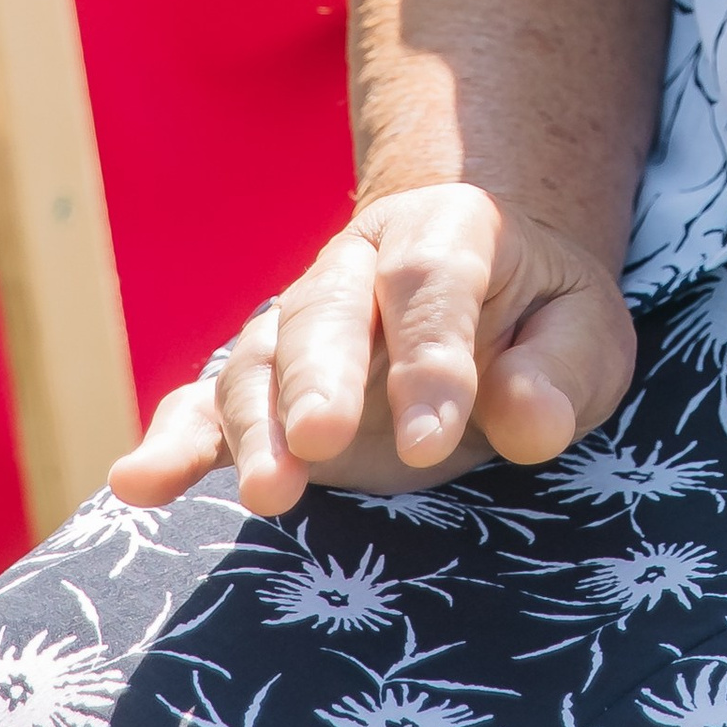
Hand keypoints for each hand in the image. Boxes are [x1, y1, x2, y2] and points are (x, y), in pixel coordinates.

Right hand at [110, 185, 634, 515]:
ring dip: (254, 424)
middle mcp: (359, 265)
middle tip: (321, 440)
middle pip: (326, 307)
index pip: (432, 284)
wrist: (488, 309)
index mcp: (448, 231)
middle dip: (319, 374)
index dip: (431, 360)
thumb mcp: (586, 338)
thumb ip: (562, 371)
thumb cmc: (542, 328)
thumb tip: (528, 418)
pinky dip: (172, 441)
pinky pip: (204, 405)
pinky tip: (139, 485)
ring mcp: (303, 324)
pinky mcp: (267, 389)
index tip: (434, 441)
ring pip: (260, 358)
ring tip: (267, 494)